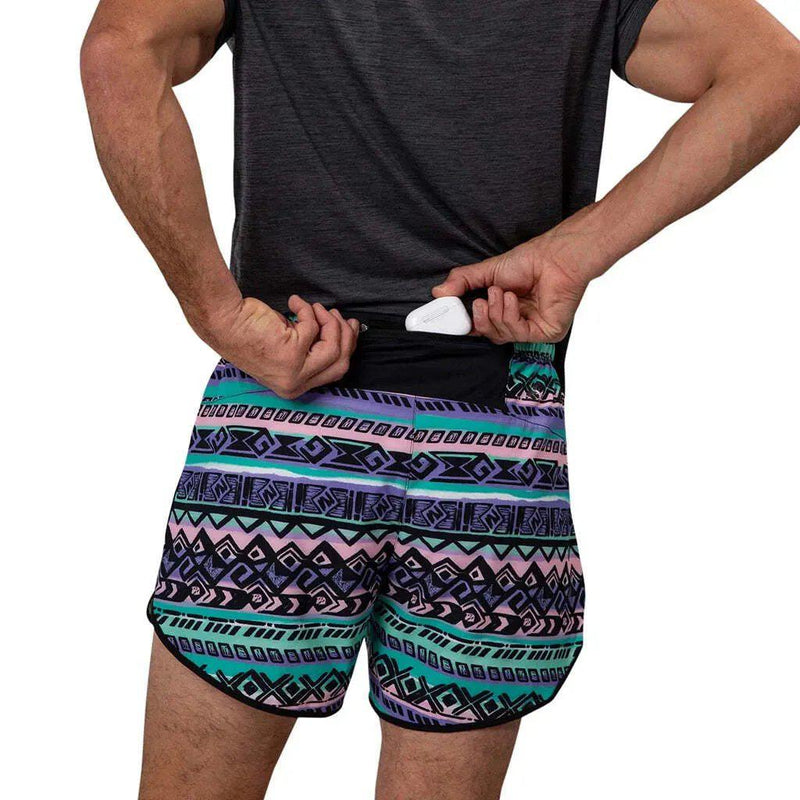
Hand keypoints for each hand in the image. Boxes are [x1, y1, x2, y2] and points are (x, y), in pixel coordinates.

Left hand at [194, 294, 359, 398]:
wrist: (225, 321)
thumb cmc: (251, 330)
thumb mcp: (288, 347)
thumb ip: (313, 348)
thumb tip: (344, 330)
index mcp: (293, 386)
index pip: (335, 372)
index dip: (346, 348)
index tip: (348, 327)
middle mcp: (294, 384)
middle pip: (341, 365)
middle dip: (345, 337)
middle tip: (336, 315)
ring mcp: (293, 372)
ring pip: (333, 349)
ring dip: (329, 322)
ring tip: (315, 308)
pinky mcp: (291, 353)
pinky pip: (314, 328)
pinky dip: (307, 310)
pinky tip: (294, 302)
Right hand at [431, 240, 588, 343]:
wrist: (555, 257)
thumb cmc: (529, 261)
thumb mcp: (487, 271)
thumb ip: (462, 282)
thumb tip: (438, 292)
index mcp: (503, 310)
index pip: (481, 327)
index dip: (467, 326)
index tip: (451, 318)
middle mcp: (518, 322)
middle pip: (489, 335)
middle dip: (480, 319)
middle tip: (479, 301)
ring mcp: (532, 329)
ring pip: (501, 335)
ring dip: (496, 312)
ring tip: (501, 291)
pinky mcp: (546, 333)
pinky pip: (518, 334)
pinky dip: (510, 315)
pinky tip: (512, 299)